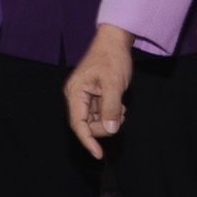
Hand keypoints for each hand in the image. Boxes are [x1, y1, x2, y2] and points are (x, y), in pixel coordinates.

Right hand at [65, 25, 134, 158]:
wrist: (114, 41)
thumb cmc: (112, 59)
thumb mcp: (114, 84)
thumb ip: (110, 108)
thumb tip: (110, 130)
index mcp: (75, 92)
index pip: (78, 123)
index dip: (87, 141)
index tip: (99, 155)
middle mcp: (75, 96)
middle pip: (86, 125)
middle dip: (104, 127)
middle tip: (121, 115)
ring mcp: (82, 96)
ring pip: (93, 121)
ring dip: (109, 120)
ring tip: (121, 107)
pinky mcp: (91, 96)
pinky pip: (98, 114)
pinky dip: (109, 114)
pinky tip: (119, 104)